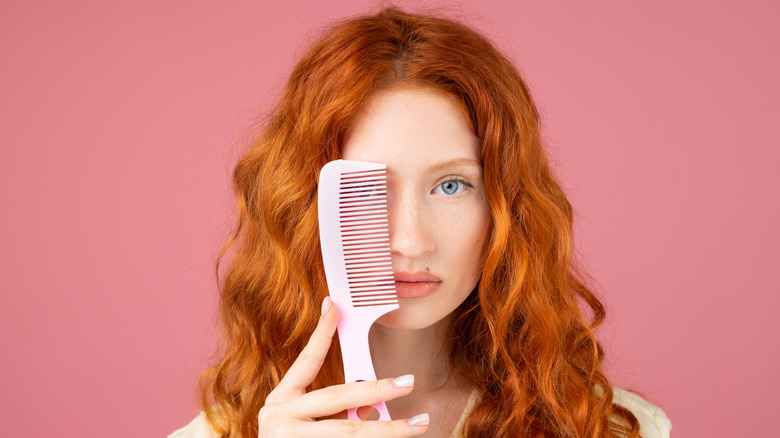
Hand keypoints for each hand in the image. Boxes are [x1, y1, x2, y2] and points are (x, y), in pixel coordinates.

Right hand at [257, 297, 429, 436]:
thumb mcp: (298, 422)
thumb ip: (327, 409)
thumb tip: (367, 400)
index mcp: (279, 401)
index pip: (305, 362)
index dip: (321, 333)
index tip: (335, 305)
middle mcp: (280, 419)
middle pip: (336, 398)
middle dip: (376, 389)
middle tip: (407, 382)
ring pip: (348, 433)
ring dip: (387, 430)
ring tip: (418, 425)